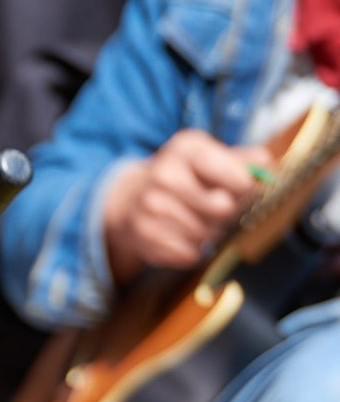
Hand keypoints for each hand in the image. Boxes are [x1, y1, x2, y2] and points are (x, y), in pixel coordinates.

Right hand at [102, 129, 268, 282]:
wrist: (131, 199)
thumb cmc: (182, 176)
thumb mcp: (208, 157)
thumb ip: (243, 161)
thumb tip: (269, 168)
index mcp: (186, 149)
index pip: (235, 173)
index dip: (246, 186)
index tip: (244, 188)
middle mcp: (163, 175)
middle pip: (222, 208)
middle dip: (228, 212)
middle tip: (221, 208)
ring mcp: (150, 207)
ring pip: (206, 234)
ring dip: (209, 233)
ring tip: (199, 221)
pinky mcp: (145, 236)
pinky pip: (188, 253)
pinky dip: (193, 250)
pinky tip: (184, 235)